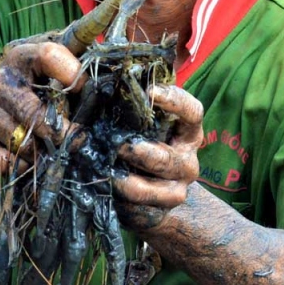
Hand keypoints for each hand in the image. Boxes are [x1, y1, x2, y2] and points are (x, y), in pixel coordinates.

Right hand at [0, 41, 79, 175]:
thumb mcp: (39, 79)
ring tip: (42, 149)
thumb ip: (69, 77)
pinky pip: (4, 162)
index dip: (72, 74)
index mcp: (21, 58)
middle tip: (73, 140)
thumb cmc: (20, 97)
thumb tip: (102, 88)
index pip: (49, 55)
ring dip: (39, 154)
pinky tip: (20, 159)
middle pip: (38, 114)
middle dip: (61, 134)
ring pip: (23, 144)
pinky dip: (18, 167)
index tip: (84, 91)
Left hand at [112, 84, 203, 231]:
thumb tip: (91, 73)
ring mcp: (178, 187)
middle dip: (140, 152)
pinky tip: (104, 189)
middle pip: (171, 157)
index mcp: (187, 130)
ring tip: (105, 170)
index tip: (149, 91)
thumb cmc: (138, 144)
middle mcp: (188, 159)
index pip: (192, 111)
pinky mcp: (163, 210)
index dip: (174, 100)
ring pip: (156, 187)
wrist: (153, 197)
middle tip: (117, 145)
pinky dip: (120, 199)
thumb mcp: (138, 123)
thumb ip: (126, 104)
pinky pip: (141, 207)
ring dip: (126, 180)